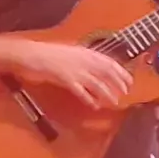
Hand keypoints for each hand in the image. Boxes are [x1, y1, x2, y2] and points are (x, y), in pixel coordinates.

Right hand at [18, 41, 137, 113]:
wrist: (28, 53)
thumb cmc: (45, 53)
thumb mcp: (67, 52)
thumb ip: (81, 58)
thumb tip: (93, 67)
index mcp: (84, 52)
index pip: (109, 62)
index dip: (121, 72)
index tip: (129, 81)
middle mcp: (83, 60)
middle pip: (107, 73)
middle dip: (118, 84)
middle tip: (125, 94)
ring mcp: (75, 69)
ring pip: (97, 84)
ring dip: (107, 94)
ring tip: (113, 102)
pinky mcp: (65, 79)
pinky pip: (81, 91)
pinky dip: (89, 99)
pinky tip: (94, 105)